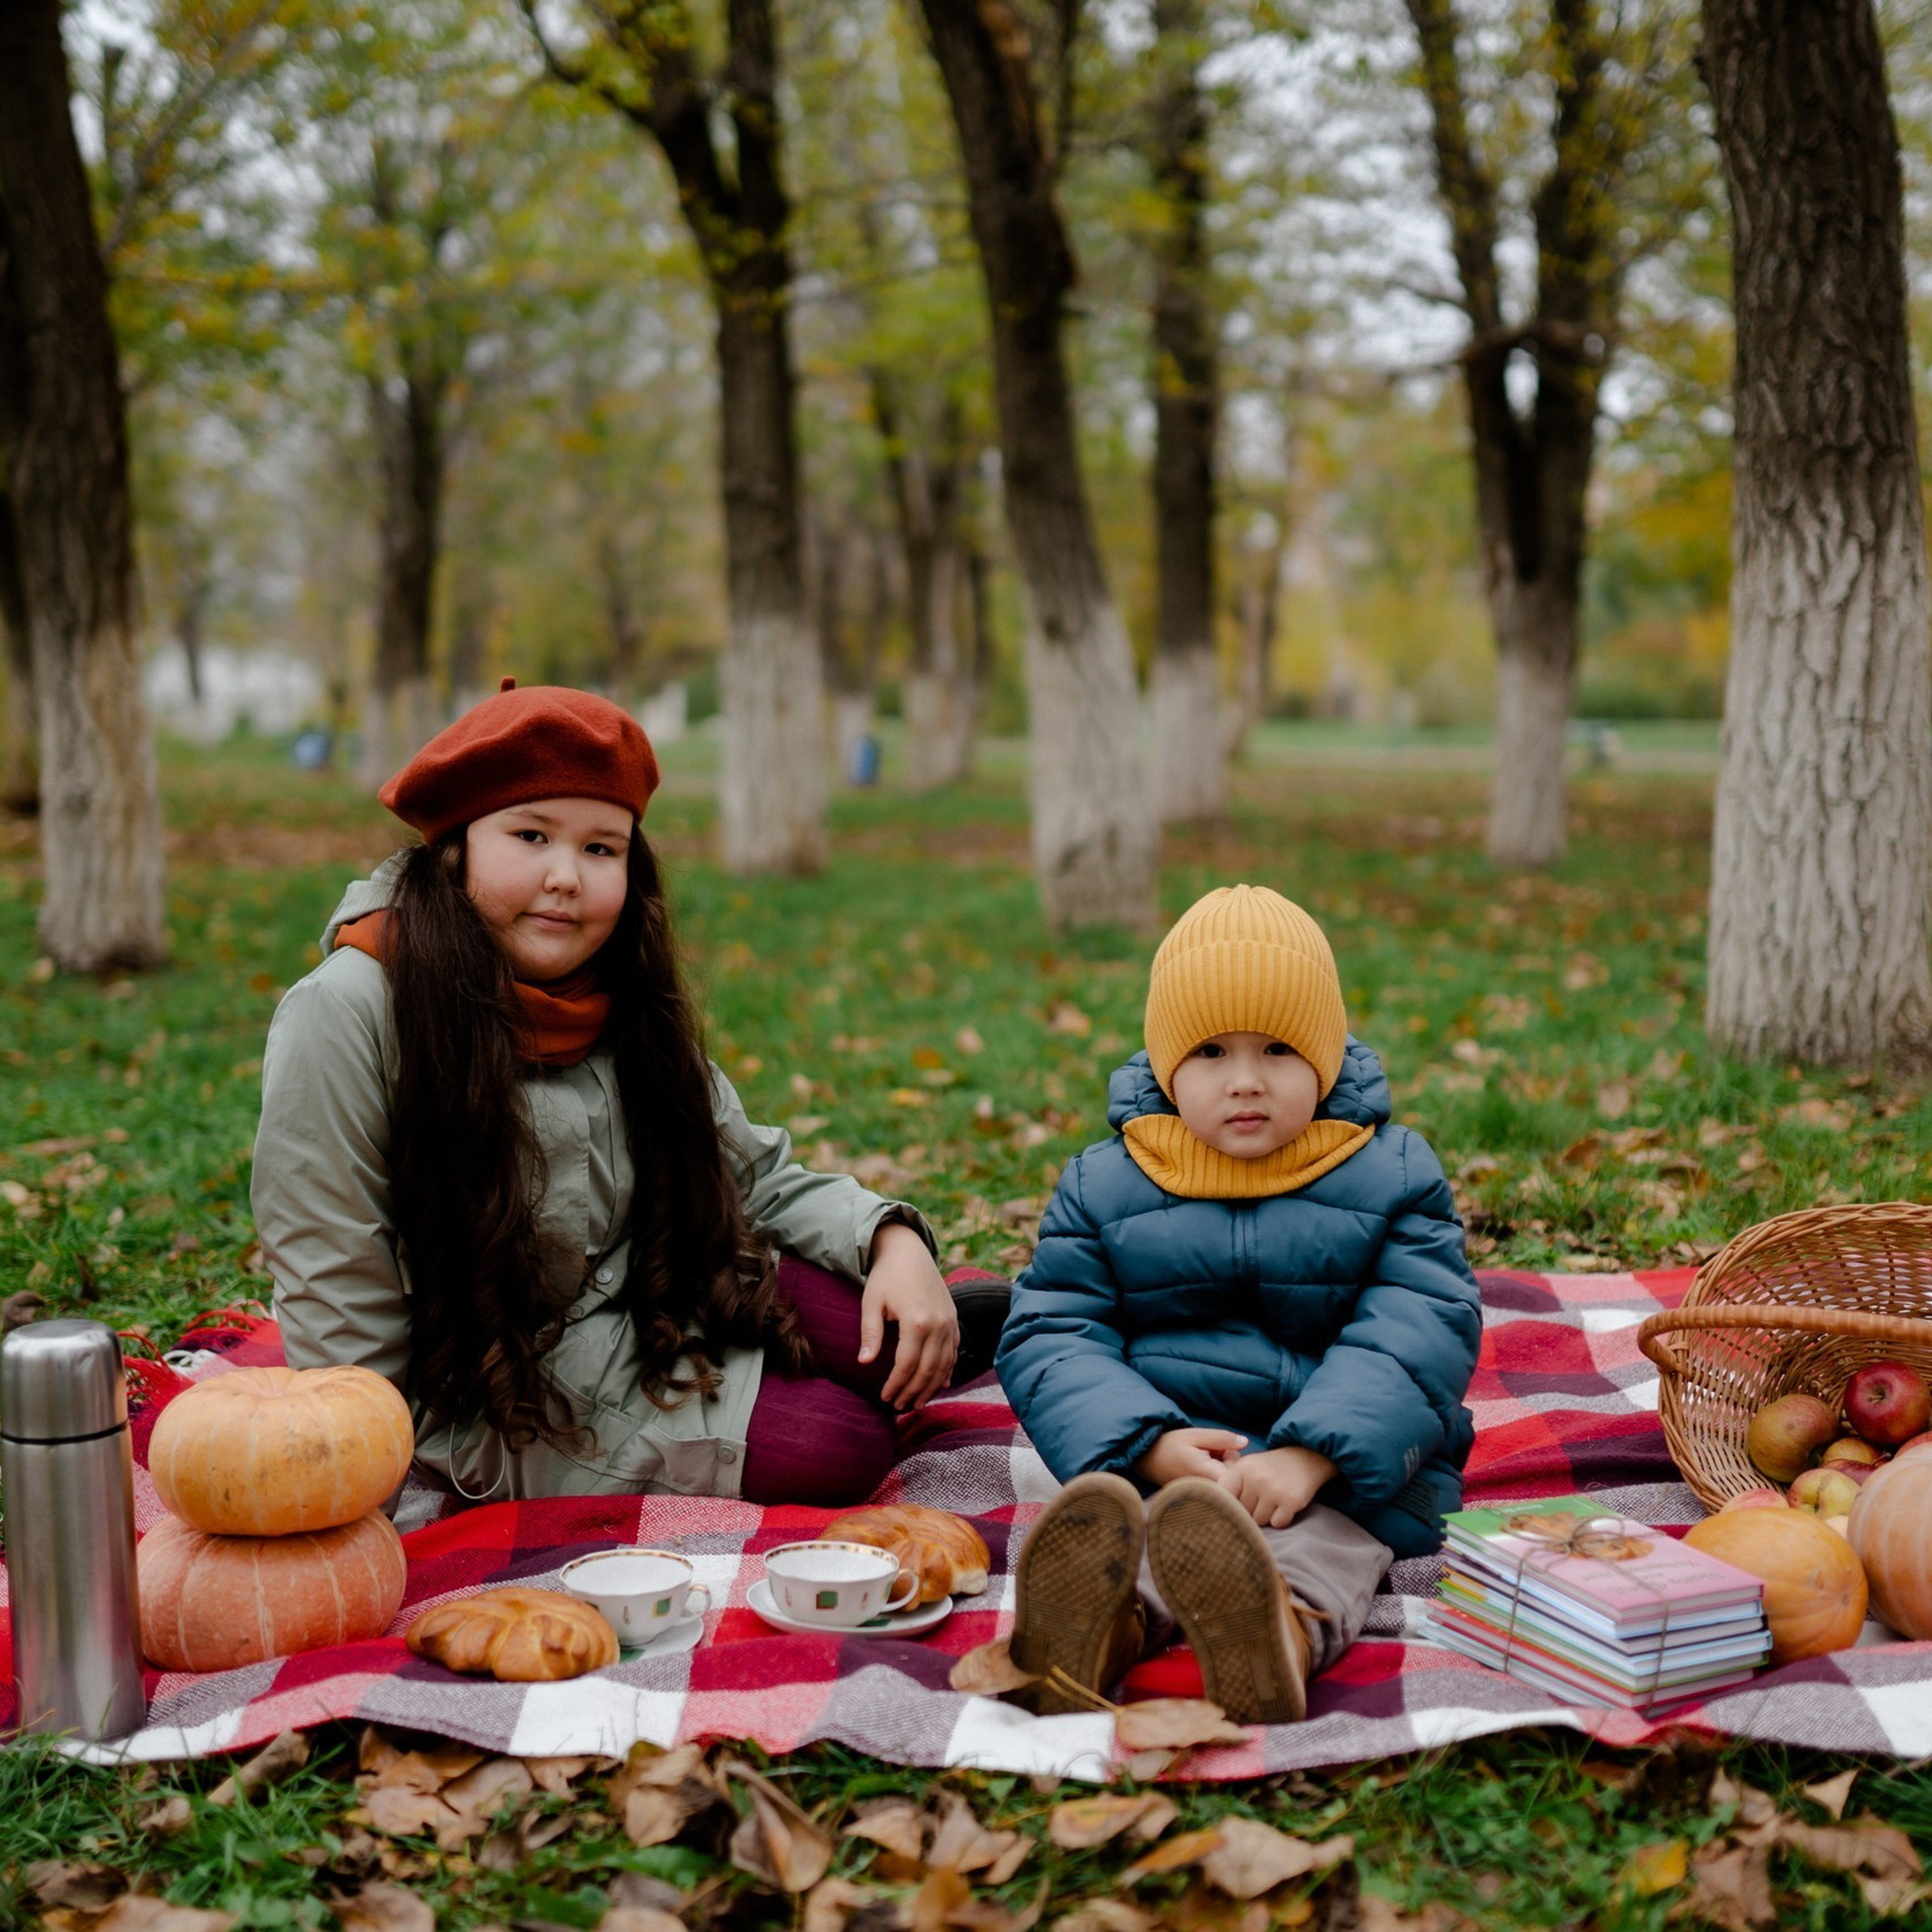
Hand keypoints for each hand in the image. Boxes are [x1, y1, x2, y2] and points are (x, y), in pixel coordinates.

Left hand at [860, 1220, 957, 1411]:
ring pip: (944, 1365)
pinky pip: (954, 1352)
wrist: (909, 1251)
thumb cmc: (886, 1276)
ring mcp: (950, 1322)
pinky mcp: (954, 1320)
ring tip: (916, 1402)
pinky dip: (946, 1371)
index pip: (907, 1365)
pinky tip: (938, 1385)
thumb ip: (870, 1333)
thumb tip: (864, 1363)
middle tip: (899, 1406)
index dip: (895, 1385)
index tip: (884, 1398)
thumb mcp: (871, 1302)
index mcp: (917, 1321)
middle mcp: (939, 1324)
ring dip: (930, 1388)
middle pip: (928, 1370)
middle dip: (913, 1392)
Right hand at [1133, 1427, 1248, 1486]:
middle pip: (1236, 1476)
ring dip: (1222, 1466)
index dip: (1234, 1456)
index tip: (1222, 1448)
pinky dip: (1215, 1473)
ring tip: (1204, 1458)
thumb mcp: (1196, 1435)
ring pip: (1228, 1480)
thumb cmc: (1170, 1445)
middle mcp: (1209, 1490)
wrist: (1146, 1459)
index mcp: (1208, 1475)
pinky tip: (1203, 1466)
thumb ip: (1222, 1438)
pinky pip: (1219, 1484)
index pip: (1239, 1472)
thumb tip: (1245, 1442)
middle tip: (1210, 1451)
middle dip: (1229, 1460)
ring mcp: (1205, 1495)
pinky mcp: (1203, 1496)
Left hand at [1219, 1445, 1336, 1528]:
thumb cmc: (1270, 1468)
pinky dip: (1281, 1519)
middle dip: (1250, 1512)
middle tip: (1261, 1500)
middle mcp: (1255, 1478)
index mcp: (1241, 1469)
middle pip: (1242, 1513)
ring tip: (1273, 1501)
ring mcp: (1273, 1489)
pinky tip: (1285, 1506)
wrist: (1305, 1458)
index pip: (1223, 1497)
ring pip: (1260, 1521)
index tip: (1229, 1511)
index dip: (1226, 1507)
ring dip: (1266, 1517)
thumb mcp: (1247, 1468)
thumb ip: (1230, 1487)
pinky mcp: (1291, 1500)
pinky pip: (1277, 1523)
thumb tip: (1214, 1514)